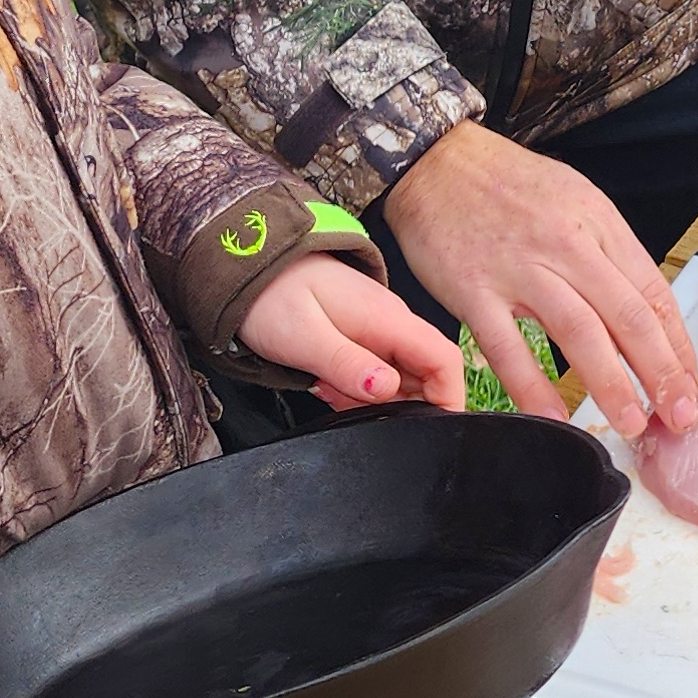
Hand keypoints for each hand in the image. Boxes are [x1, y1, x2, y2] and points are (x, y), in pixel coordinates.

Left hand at [240, 253, 468, 412]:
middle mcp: (390, 322)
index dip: (450, 399)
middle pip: (426, 374)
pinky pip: (376, 371)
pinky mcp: (360, 334)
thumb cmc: (271, 297)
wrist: (247, 267)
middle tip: (354, 410)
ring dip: (374, 398)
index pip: (445, 360)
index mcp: (388, 319)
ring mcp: (377, 328)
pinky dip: (357, 388)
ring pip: (399, 377)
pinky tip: (327, 383)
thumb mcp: (304, 337)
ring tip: (330, 390)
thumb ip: (347, 364)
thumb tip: (387, 389)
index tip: (435, 431)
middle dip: (402, 406)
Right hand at [380, 122, 697, 433]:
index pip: (654, 292)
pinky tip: (553, 418)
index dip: (679, 346)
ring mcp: (520, 269)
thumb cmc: (508, 183)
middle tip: (679, 417)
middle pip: (628, 317)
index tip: (691, 385)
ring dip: (610, 385)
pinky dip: (532, 387)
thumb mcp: (576, 199)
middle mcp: (567, 245)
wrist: (438, 161)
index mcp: (599, 223)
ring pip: (578, 333)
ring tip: (631, 423)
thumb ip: (608, 253)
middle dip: (661, 373)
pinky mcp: (474, 290)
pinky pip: (508, 347)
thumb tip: (643, 310)